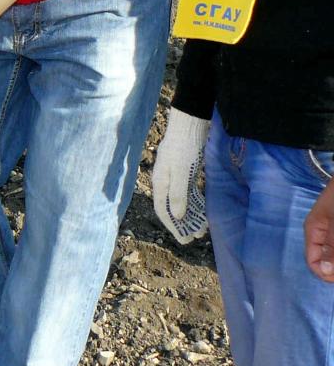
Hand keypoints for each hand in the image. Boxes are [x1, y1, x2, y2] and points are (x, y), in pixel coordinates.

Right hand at [152, 108, 209, 244]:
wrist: (190, 125)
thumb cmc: (184, 148)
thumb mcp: (180, 173)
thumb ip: (178, 195)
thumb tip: (177, 217)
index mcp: (160, 182)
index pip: (163, 210)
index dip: (173, 227)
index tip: (184, 240)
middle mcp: (166, 182)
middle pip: (172, 208)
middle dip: (183, 224)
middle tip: (197, 237)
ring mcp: (175, 177)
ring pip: (182, 201)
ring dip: (191, 215)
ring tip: (203, 227)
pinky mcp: (186, 172)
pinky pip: (189, 193)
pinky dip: (195, 204)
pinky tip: (204, 210)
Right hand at [305, 178, 333, 281]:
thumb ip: (331, 247)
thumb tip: (324, 272)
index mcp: (313, 231)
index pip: (313, 262)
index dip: (326, 274)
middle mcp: (322, 235)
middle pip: (325, 261)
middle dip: (333, 267)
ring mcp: (332, 233)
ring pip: (331, 255)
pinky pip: (333, 245)